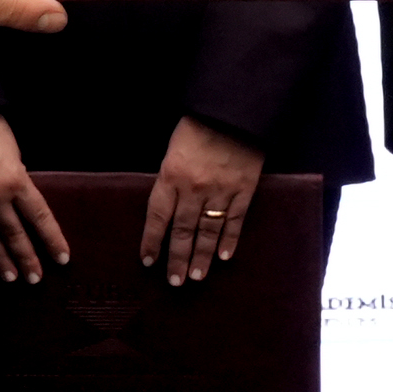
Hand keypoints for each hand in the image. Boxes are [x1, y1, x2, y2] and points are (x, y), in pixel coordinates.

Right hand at [0, 113, 68, 280]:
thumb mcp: (12, 151)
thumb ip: (16, 179)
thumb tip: (19, 204)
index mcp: (15, 179)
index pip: (39, 217)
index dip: (52, 239)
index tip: (62, 258)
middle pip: (14, 234)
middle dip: (26, 258)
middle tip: (34, 279)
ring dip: (0, 259)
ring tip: (10, 278)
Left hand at [143, 115, 266, 285]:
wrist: (234, 110)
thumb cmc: (198, 126)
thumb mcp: (173, 150)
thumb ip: (169, 179)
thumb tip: (165, 210)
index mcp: (171, 175)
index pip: (157, 216)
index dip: (152, 241)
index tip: (148, 262)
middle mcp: (194, 188)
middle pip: (183, 230)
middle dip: (177, 259)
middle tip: (175, 281)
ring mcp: (221, 191)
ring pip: (208, 231)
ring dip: (202, 256)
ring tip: (197, 277)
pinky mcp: (244, 189)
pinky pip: (235, 220)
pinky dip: (229, 240)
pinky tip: (223, 257)